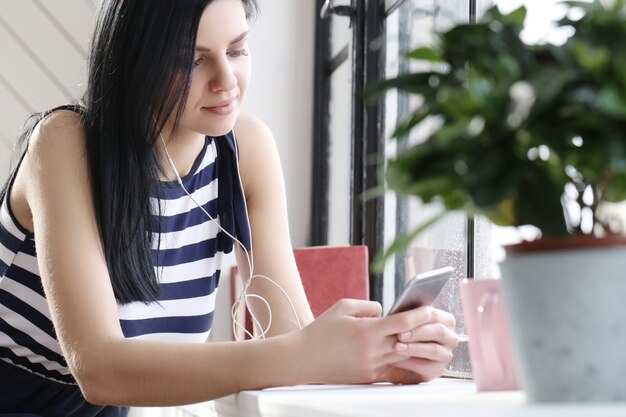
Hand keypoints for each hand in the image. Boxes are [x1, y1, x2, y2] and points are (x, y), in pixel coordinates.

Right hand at [297, 300, 440, 384]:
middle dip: (423, 331)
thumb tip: (387, 311)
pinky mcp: (368, 377)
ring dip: (414, 346)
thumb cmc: (322, 330)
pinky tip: (408, 352)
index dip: (419, 315)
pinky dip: (399, 358)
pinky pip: (391, 366)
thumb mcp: (343, 307)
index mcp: (366, 331)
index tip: (430, 309)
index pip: (403, 323)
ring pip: (402, 355)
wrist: (304, 359)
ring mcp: (371, 366)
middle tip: (436, 322)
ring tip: (427, 337)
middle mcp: (372, 351)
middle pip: (408, 340)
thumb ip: (369, 306)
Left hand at [381, 307, 458, 383]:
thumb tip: (395, 309)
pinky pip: (428, 367)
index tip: (402, 319)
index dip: (419, 317)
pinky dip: (411, 363)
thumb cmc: (400, 333)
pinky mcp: (438, 369)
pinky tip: (396, 360)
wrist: (391, 355)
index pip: (434, 315)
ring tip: (396, 347)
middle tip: (399, 335)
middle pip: (439, 331)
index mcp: (444, 320)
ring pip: (435, 350)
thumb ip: (405, 315)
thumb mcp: (402, 321)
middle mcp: (450, 337)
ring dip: (414, 348)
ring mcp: (446, 354)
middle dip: (418, 333)